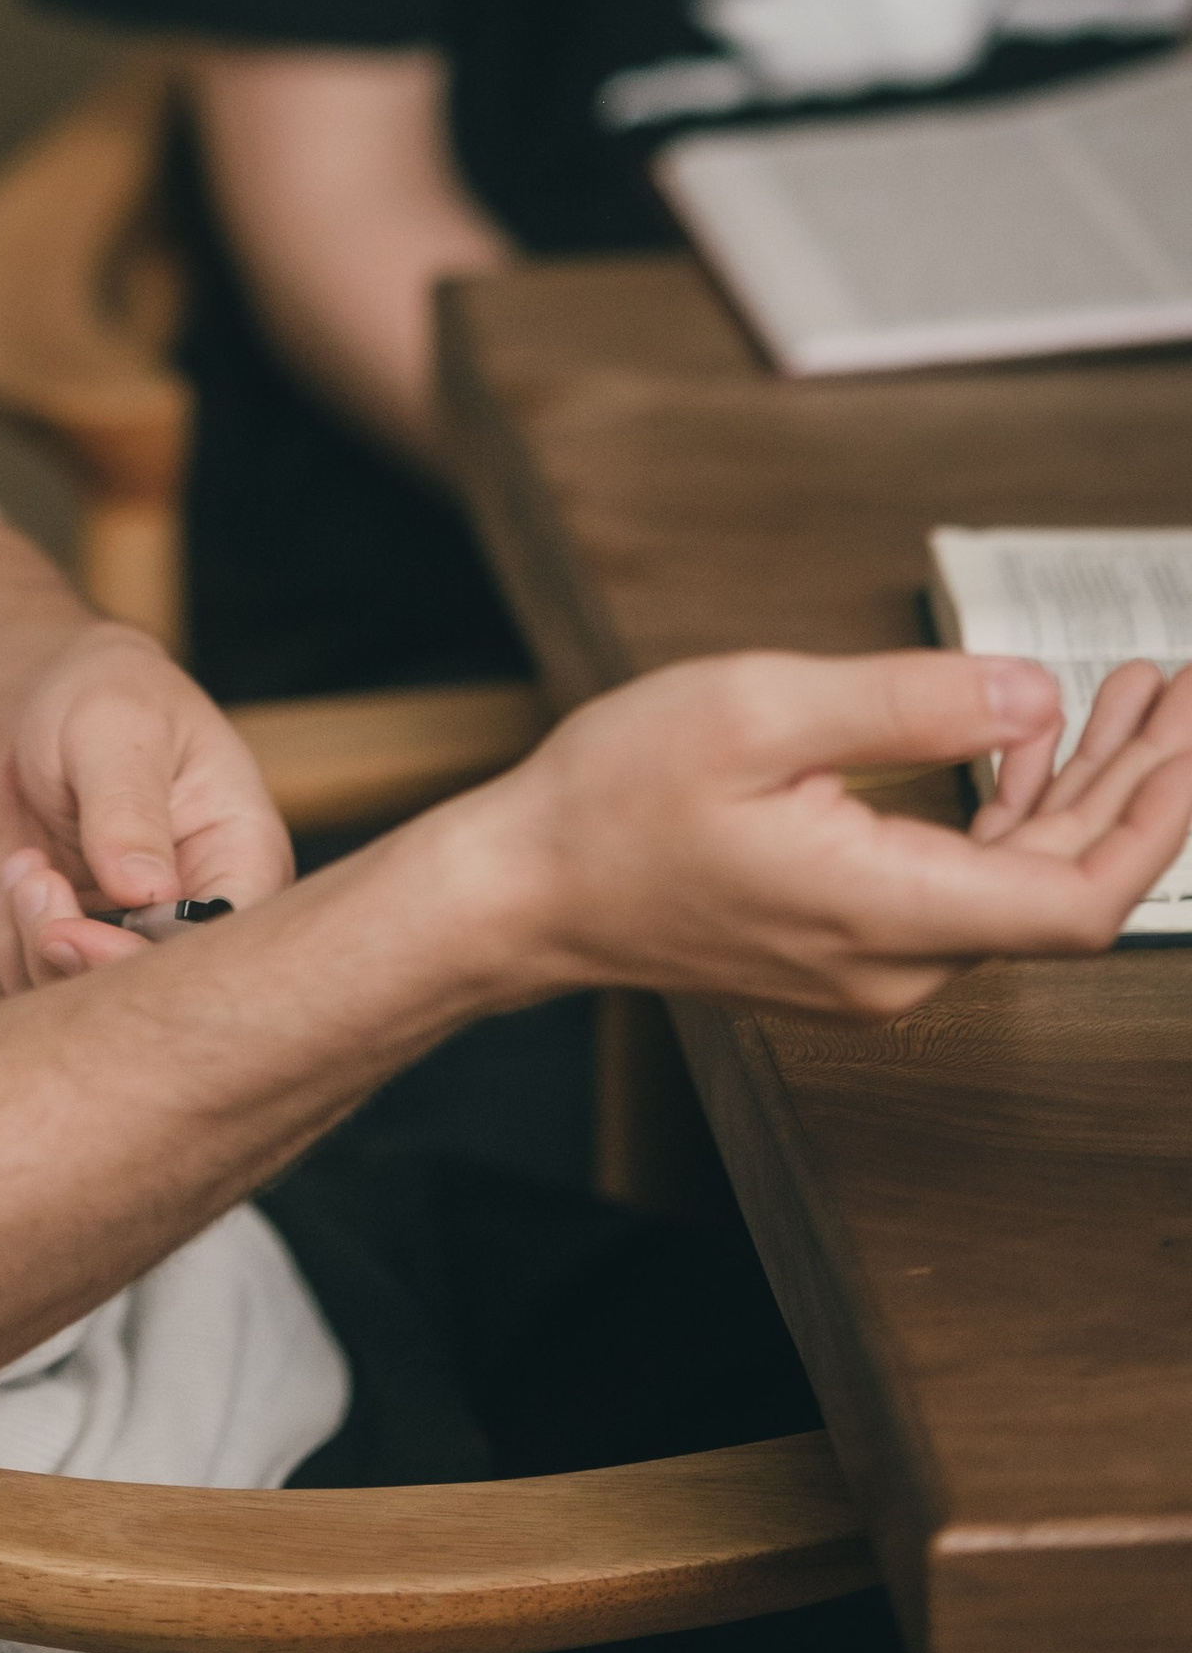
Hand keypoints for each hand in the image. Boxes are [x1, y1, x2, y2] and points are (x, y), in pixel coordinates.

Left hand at [0, 627, 290, 1007]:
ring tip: (24, 864)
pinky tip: (5, 888)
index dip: (133, 966)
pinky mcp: (67, 961)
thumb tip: (147, 889)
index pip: (212, 955)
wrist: (54, 713)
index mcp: (242, 864)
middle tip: (31, 876)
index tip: (66, 930)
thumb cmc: (109, 699)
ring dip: (14, 940)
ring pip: (63, 1007)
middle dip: (58, 953)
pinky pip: (10, 995)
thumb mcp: (117, 727)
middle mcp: (195, 926)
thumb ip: (129, 805)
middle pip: (136, 1002)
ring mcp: (129, 951)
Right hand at [451, 647, 1191, 1020]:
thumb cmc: (614, 802)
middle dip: (1140, 781)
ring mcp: (875, 963)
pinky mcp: (852, 944)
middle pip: (1066, 886)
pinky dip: (1018, 814)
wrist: (526, 889)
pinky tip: (1032, 749)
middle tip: (1182, 688)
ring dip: (1085, 791)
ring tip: (1131, 697)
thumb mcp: (758, 712)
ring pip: (1022, 883)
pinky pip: (969, 886)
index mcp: (885, 911)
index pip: (1081, 900)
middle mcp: (898, 962)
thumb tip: (1032, 697)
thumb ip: (907, 705)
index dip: (1158, 819)